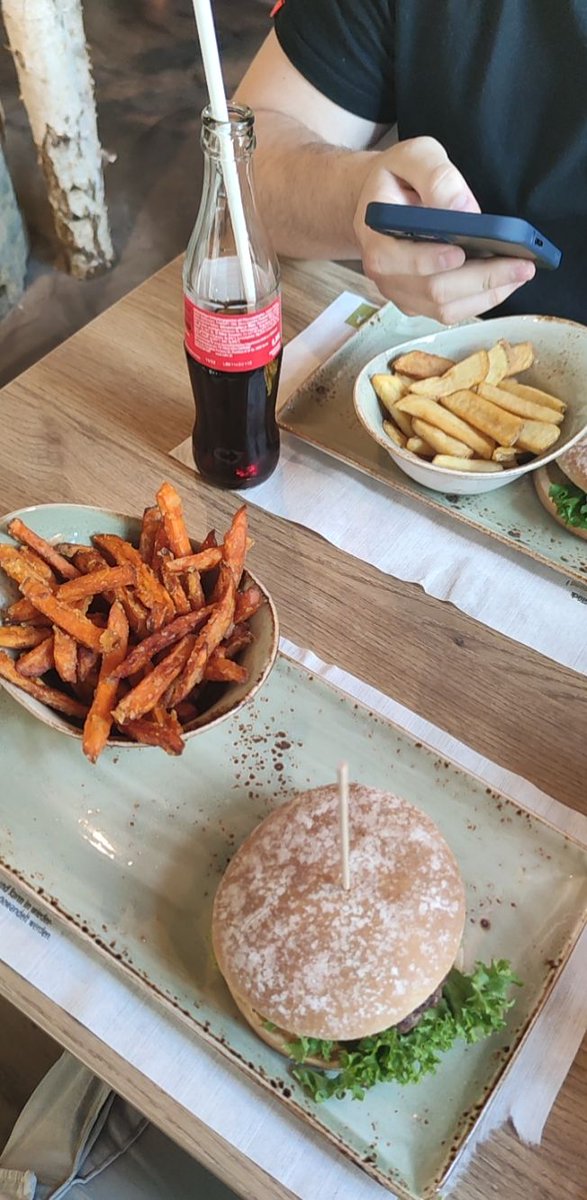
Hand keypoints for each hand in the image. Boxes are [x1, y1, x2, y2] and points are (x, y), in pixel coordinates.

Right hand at [353, 137, 534, 323]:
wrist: (380, 201)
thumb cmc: (397, 179)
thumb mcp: (412, 158)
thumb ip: (436, 176)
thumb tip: (464, 209)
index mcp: (376, 238)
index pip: (398, 260)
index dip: (430, 260)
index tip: (461, 251)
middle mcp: (386, 273)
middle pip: (432, 289)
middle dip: (480, 279)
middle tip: (520, 264)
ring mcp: (402, 292)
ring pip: (445, 308)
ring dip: (487, 293)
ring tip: (520, 272)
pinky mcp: (419, 302)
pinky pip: (451, 312)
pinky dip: (482, 300)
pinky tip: (506, 282)